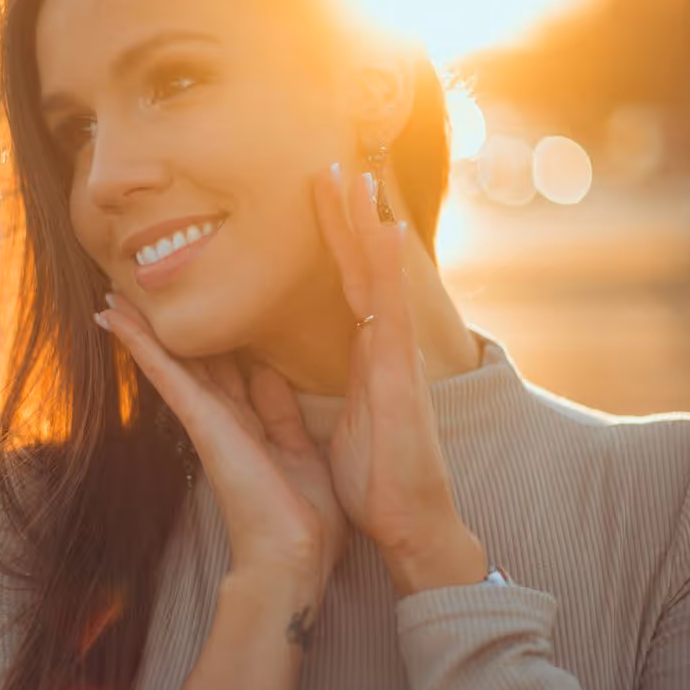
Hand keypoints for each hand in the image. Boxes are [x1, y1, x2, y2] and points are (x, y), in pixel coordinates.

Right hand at [94, 295, 347, 605]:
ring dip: (140, 330)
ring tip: (112, 296)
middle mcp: (223, 420)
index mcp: (250, 426)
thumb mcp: (302, 450)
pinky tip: (114, 318)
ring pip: (170, 364)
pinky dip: (141, 345)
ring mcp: (208, 422)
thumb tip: (270, 375)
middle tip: (134, 293)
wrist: (292, 557)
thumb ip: (282, 414)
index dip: (207, 342)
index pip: (223, 373)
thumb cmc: (304, 517)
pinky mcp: (201, 423)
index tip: (191, 313)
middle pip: (189, 364)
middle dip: (165, 330)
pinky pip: (167, 375)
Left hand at [313, 167, 482, 597]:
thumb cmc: (375, 481)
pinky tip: (384, 228)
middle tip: (331, 166)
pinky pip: (390, 309)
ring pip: (378, 276)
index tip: (317, 202)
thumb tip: (280, 374)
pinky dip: (388, 267)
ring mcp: (395, 356)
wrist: (408, 523)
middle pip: (360, 269)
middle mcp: (382, 348)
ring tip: (355, 175)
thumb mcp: (336, 425)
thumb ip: (316, 391)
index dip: (332, 243)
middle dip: (346, 218)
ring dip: (366, 224)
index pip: (345, 286)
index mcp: (365, 359)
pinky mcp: (400, 374)